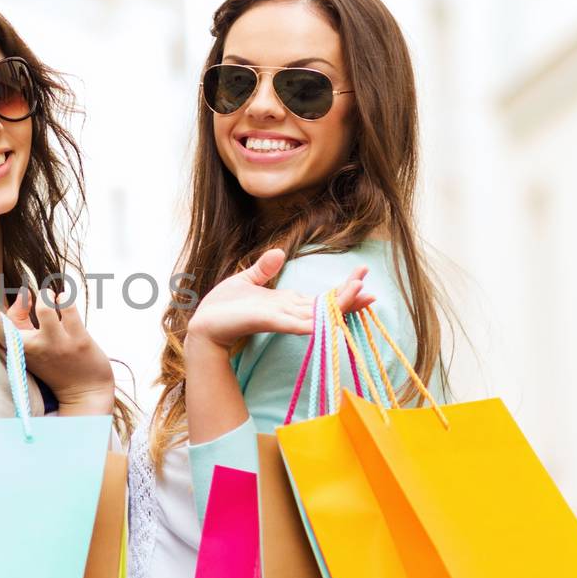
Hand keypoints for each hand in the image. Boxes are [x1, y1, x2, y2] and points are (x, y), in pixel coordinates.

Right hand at [0, 287, 114, 414]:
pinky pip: (69, 310)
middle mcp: (34, 350)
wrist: (85, 391)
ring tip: (48, 295)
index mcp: (20, 351)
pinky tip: (63, 299)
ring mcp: (57, 345)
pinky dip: (65, 298)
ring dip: (45, 296)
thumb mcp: (30, 344)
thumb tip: (23, 293)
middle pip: (7, 332)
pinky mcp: (79, 341)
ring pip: (45, 310)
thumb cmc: (54, 361)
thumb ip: (20, 318)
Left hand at [185, 248, 374, 350]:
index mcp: (287, 303)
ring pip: (317, 314)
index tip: (363, 275)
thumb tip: (280, 253)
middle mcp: (288, 313)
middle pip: (326, 307)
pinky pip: (294, 323)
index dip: (342, 289)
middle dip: (349, 298)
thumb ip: (264, 268)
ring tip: (361, 294)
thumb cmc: (224, 307)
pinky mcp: (268, 322)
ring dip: (338, 307)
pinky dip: (311, 321)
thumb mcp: (246, 280)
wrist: (203, 324)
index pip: (322, 298)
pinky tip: (326, 320)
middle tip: (373, 290)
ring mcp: (280, 319)